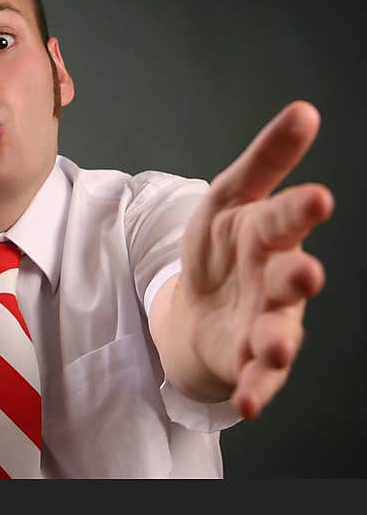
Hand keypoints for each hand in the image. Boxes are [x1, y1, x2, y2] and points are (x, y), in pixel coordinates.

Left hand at [176, 101, 333, 418]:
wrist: (197, 304)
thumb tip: (305, 110)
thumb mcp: (231, 197)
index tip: (316, 197)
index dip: (298, 210)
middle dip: (297, 276)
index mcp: (268, 234)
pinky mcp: (249, 360)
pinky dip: (253, 390)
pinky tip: (247, 404)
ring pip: (279, 333)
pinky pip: (255, 378)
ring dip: (278, 342)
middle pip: (288, 278)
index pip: (284, 218)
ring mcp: (266, 322)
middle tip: (304, 271)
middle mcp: (275, 280)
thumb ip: (266, 160)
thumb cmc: (221, 246)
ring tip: (276, 349)